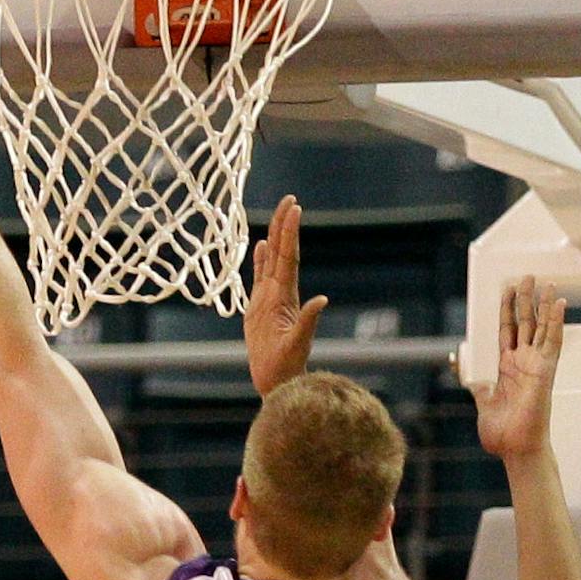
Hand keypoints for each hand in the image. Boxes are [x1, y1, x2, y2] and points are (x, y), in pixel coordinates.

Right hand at [244, 197, 325, 394]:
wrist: (277, 380)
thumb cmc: (286, 366)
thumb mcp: (298, 344)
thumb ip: (308, 321)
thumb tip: (322, 300)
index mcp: (287, 296)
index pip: (289, 257)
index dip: (290, 232)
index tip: (294, 208)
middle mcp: (280, 292)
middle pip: (282, 252)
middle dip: (284, 225)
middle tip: (289, 199)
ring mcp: (269, 298)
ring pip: (271, 260)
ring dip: (274, 237)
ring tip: (277, 214)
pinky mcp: (258, 307)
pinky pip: (259, 277)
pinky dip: (260, 260)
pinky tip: (262, 246)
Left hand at [471, 280, 565, 462]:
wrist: (516, 448)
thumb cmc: (503, 434)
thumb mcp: (484, 404)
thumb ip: (480, 387)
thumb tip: (471, 378)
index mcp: (506, 368)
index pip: (507, 331)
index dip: (507, 310)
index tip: (508, 291)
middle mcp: (522, 363)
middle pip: (524, 323)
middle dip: (525, 299)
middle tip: (528, 277)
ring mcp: (535, 365)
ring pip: (540, 327)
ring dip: (543, 305)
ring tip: (546, 283)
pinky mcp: (545, 371)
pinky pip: (552, 342)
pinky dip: (556, 322)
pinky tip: (559, 304)